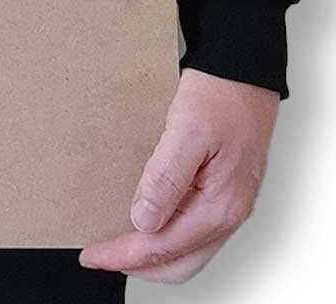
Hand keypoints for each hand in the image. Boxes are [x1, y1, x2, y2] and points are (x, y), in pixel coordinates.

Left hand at [79, 67, 278, 283]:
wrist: (243, 71)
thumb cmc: (221, 95)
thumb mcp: (187, 132)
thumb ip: (166, 178)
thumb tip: (143, 220)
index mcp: (221, 206)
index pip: (164, 247)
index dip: (124, 254)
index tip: (92, 254)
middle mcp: (228, 212)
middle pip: (179, 262)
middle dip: (138, 265)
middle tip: (101, 255)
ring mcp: (228, 202)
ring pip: (188, 250)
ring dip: (153, 254)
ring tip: (119, 245)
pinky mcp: (222, 189)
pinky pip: (193, 228)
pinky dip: (167, 235)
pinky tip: (148, 220)